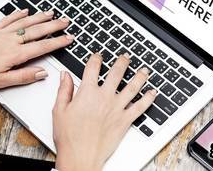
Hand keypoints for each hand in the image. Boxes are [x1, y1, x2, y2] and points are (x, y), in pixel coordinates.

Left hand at [0, 9, 73, 88]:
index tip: (69, 38)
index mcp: (15, 54)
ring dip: (40, 17)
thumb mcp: (2, 82)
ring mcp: (2, 33)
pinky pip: (9, 19)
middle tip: (66, 21)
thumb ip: (24, 76)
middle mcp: (10, 40)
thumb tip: (42, 73)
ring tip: (51, 13)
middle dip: (54, 25)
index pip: (42, 47)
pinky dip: (18, 14)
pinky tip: (25, 11)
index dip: (57, 42)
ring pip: (25, 22)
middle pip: (37, 30)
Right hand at [53, 54, 155, 170]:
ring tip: (144, 70)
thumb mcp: (59, 110)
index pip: (93, 68)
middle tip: (126, 57)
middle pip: (116, 73)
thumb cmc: (69, 137)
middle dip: (122, 62)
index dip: (96, 58)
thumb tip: (64, 76)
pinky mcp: (125, 120)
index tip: (98, 55)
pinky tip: (152, 93)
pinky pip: (140, 107)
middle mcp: (104, 97)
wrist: (81, 156)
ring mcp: (116, 108)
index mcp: (87, 92)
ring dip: (139, 76)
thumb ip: (64, 90)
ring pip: (132, 87)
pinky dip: (148, 99)